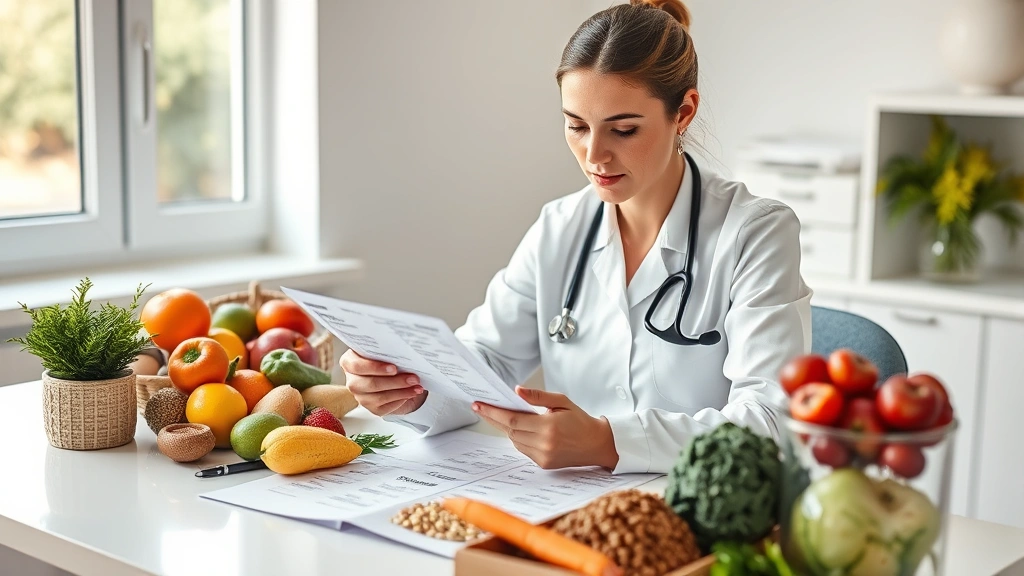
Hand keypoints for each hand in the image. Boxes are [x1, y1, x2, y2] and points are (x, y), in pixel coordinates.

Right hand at [340, 349, 425, 416]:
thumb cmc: (384, 359)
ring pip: (381, 397)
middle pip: (371, 384)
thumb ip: (386, 350)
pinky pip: (387, 407)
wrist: (389, 375)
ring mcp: (361, 397)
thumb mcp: (382, 351)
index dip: (375, 368)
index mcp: (349, 362)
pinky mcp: (372, 409)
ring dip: (402, 391)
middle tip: (413, 378)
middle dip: (395, 381)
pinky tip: (411, 393)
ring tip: (417, 386)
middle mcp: (352, 381)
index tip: (394, 368)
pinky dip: (401, 399)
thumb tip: (403, 350)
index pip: (357, 366)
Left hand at [473, 386, 618, 470]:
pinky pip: (522, 449)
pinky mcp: (543, 464)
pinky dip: (518, 438)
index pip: (512, 419)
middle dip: (495, 418)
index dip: (492, 412)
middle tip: (482, 407)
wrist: (597, 444)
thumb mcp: (562, 401)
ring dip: (507, 428)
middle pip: (510, 430)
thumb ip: (538, 396)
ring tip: (501, 415)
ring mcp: (543, 456)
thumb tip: (517, 391)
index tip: (478, 405)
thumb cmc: (580, 421)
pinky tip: (520, 429)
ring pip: (514, 440)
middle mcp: (544, 444)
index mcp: (548, 427)